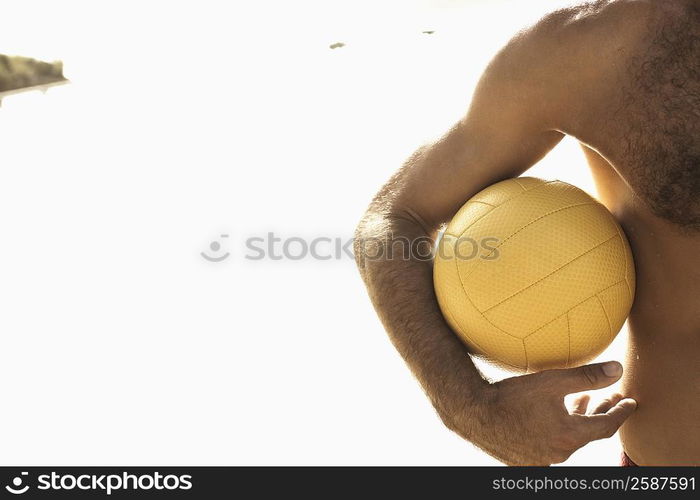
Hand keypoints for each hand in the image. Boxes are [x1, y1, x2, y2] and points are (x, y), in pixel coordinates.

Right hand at [448, 361, 636, 465]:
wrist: (475, 414)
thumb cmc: (512, 397)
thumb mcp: (552, 382)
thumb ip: (587, 376)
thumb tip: (618, 369)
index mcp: (571, 435)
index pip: (606, 425)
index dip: (621, 412)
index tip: (630, 402)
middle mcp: (560, 452)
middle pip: (590, 434)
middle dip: (603, 414)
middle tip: (612, 399)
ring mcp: (543, 458)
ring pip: (570, 439)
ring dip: (579, 420)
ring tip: (582, 402)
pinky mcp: (527, 459)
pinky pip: (552, 444)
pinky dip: (560, 429)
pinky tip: (554, 416)